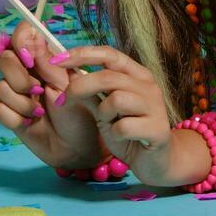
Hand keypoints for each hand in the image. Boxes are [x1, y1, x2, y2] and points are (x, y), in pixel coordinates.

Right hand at [0, 22, 104, 169]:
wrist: (80, 148)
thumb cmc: (83, 112)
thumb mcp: (69, 84)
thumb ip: (47, 61)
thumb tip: (30, 31)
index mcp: (45, 60)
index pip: (22, 37)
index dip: (20, 42)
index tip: (31, 57)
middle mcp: (28, 74)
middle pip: (4, 59)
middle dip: (19, 76)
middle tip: (37, 90)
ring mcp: (17, 94)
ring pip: (0, 86)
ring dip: (21, 102)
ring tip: (40, 113)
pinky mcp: (10, 115)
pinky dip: (16, 117)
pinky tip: (31, 123)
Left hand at [54, 45, 191, 186]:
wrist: (157, 160)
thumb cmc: (129, 132)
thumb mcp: (105, 110)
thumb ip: (90, 92)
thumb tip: (68, 73)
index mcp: (137, 75)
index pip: (109, 54)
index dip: (82, 54)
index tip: (57, 59)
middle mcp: (148, 86)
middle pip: (108, 76)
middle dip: (80, 87)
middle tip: (64, 101)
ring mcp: (155, 107)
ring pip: (116, 99)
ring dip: (104, 113)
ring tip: (109, 123)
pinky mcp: (157, 129)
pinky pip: (124, 127)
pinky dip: (115, 134)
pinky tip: (122, 139)